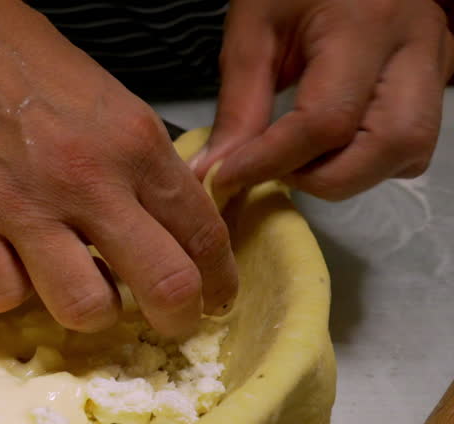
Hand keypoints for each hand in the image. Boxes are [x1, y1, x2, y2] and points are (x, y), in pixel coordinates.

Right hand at [0, 0, 234, 337]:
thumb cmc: (29, 68)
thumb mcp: (113, 106)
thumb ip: (144, 170)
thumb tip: (170, 233)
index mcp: (134, 142)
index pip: (202, 233)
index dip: (218, 282)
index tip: (213, 299)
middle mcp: (86, 177)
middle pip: (164, 284)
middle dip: (177, 318)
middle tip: (168, 323)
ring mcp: (22, 204)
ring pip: (85, 307)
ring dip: (91, 311)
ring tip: (81, 291)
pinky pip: (3, 296)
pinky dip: (13, 292)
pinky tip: (13, 266)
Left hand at [191, 0, 453, 200]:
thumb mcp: (253, 30)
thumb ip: (237, 106)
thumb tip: (213, 172)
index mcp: (366, 24)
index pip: (327, 121)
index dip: (272, 162)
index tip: (227, 177)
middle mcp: (416, 45)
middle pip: (393, 144)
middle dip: (327, 178)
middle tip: (276, 171)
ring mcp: (435, 62)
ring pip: (411, 150)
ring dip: (351, 173)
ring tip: (301, 159)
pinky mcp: (436, 76)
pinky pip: (413, 142)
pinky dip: (369, 160)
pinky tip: (330, 146)